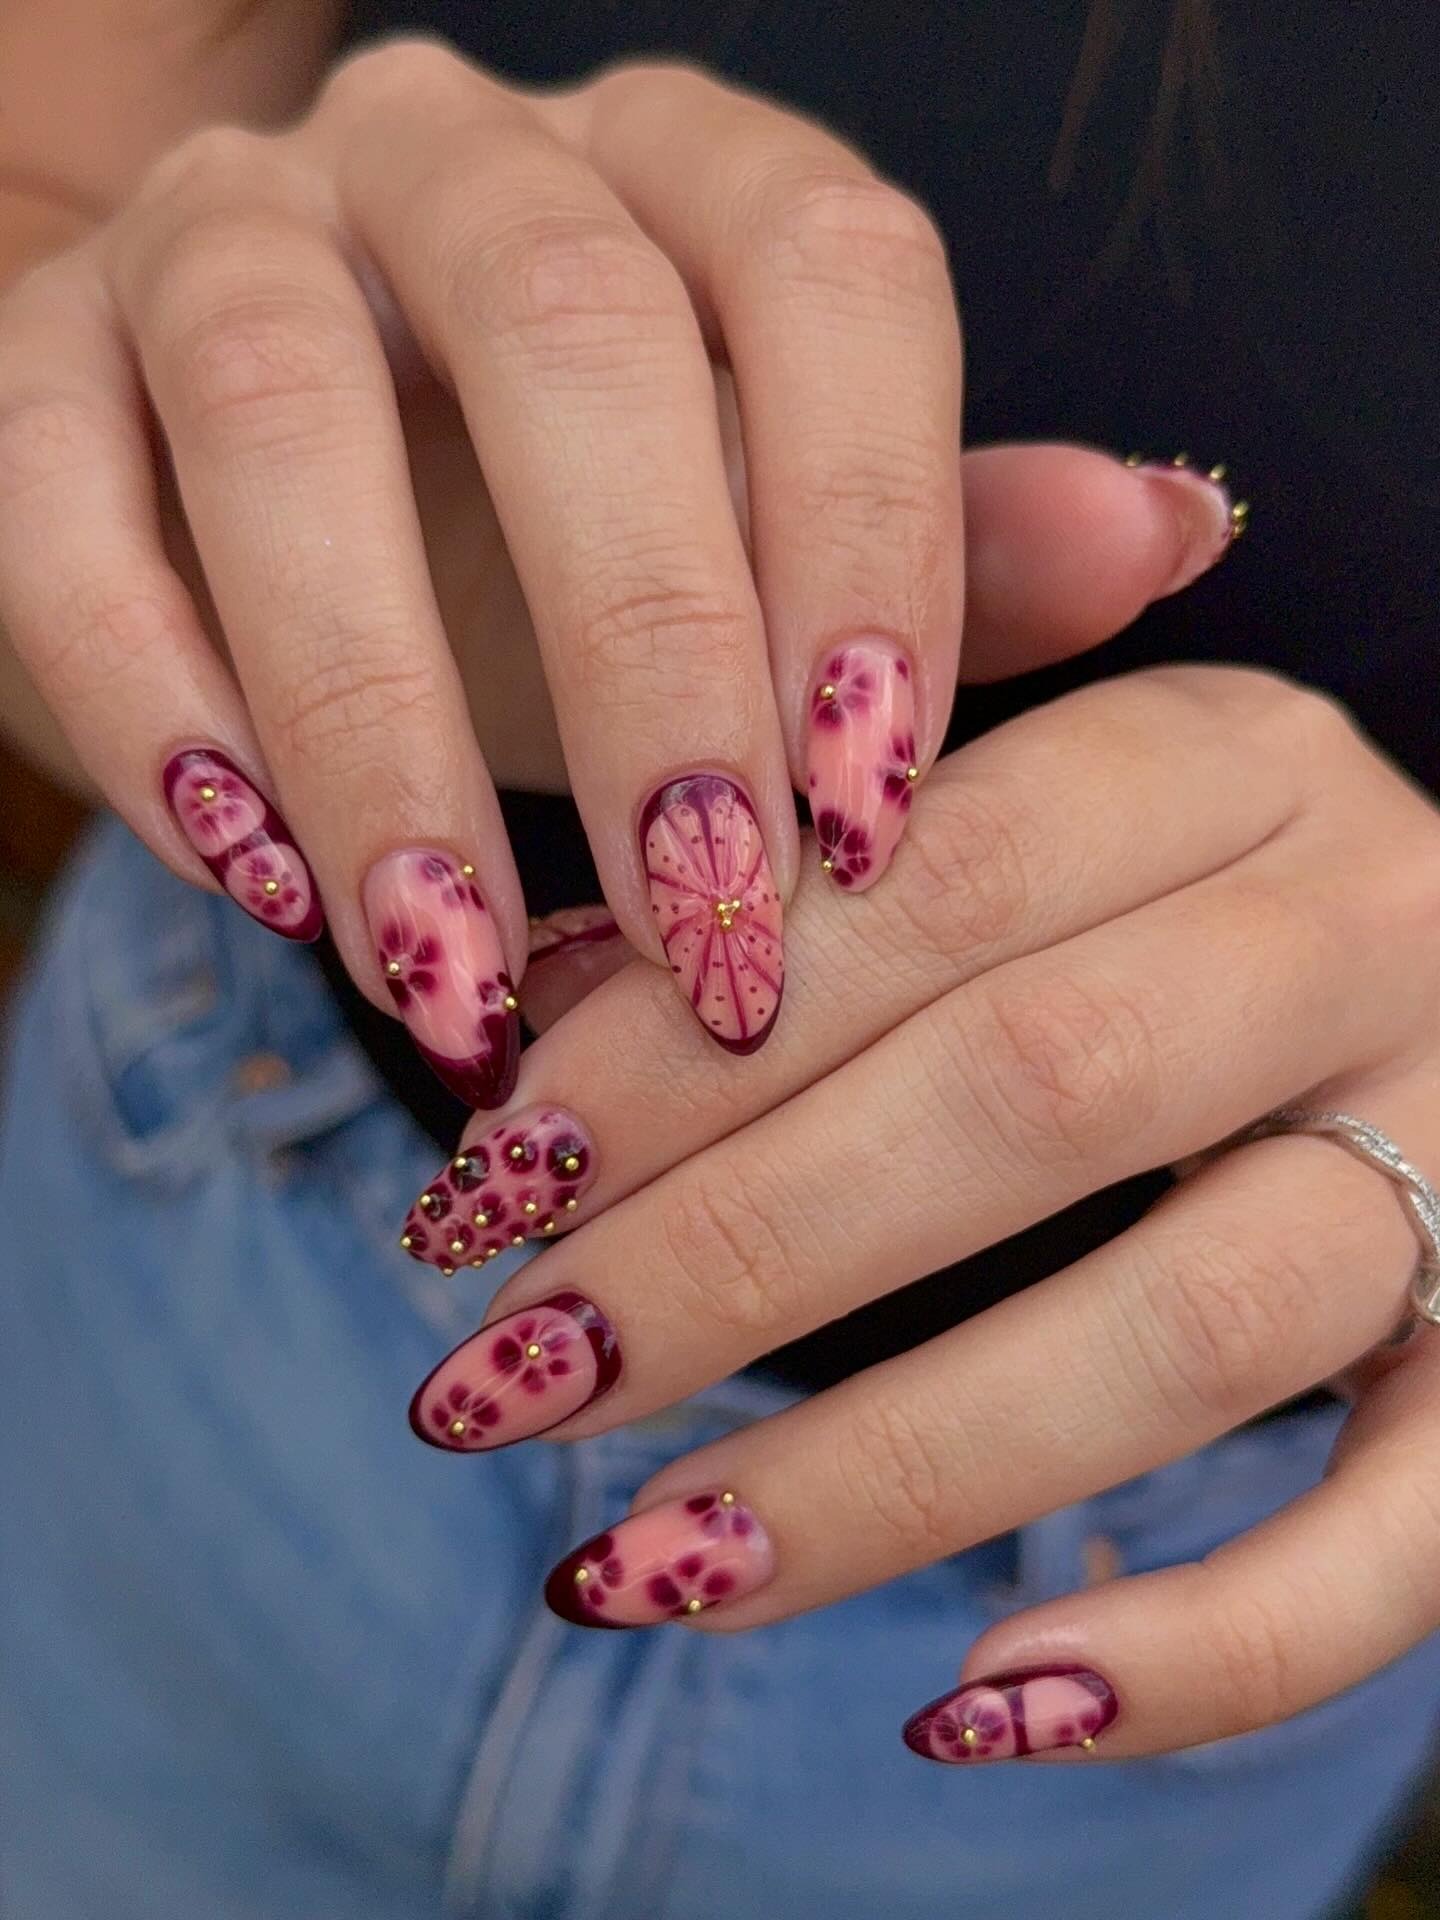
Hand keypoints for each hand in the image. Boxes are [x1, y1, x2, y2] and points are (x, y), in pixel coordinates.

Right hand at [0, 42, 1237, 1100]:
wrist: (262, 514)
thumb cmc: (550, 556)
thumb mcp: (752, 558)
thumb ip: (947, 543)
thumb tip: (1177, 529)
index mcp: (683, 176)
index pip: (824, 277)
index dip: (871, 540)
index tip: (873, 826)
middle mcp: (458, 159)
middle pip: (567, 336)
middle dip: (645, 667)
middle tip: (703, 947)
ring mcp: (227, 238)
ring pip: (284, 412)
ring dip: (377, 723)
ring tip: (454, 976)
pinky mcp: (36, 363)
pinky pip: (58, 504)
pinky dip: (151, 702)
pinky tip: (254, 881)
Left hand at [403, 656, 1439, 1761]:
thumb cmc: (1170, 901)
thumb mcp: (1022, 829)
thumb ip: (813, 897)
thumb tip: (532, 1025)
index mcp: (1227, 762)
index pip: (933, 879)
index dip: (695, 1043)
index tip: (493, 1182)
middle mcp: (1371, 929)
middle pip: (1042, 1086)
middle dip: (737, 1252)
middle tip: (508, 1376)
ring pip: (1191, 1322)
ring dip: (888, 1464)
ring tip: (648, 1558)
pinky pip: (1399, 1538)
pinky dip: (1203, 1651)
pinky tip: (974, 1719)